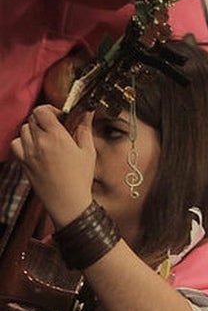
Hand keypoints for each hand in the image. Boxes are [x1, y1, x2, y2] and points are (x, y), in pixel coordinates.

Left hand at [10, 107, 94, 227]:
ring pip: (23, 130)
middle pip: (32, 119)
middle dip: (44, 119)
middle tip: (55, 126)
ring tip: (45, 137)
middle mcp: (39, 143)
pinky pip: (15, 144)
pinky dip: (22, 141)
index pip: (42, 111)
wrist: (67, 201)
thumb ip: (85, 129)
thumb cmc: (80, 178)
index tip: (60, 116)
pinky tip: (34, 147)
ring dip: (33, 129)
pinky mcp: (24, 162)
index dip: (50, 109)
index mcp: (57, 137)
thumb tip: (87, 113)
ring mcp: (29, 153)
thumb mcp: (88, 152)